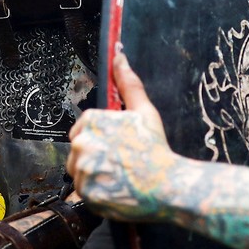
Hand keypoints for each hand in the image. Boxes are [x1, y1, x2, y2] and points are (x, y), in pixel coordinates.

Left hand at [67, 52, 176, 221]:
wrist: (168, 186)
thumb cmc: (156, 149)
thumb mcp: (144, 111)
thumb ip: (128, 84)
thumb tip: (119, 57)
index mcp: (92, 120)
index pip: (84, 129)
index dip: (103, 139)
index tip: (120, 147)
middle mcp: (82, 142)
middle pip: (80, 149)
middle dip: (96, 155)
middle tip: (121, 162)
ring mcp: (83, 168)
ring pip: (80, 170)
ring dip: (95, 173)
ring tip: (119, 176)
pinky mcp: (84, 192)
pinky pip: (83, 189)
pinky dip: (96, 191)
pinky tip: (115, 188)